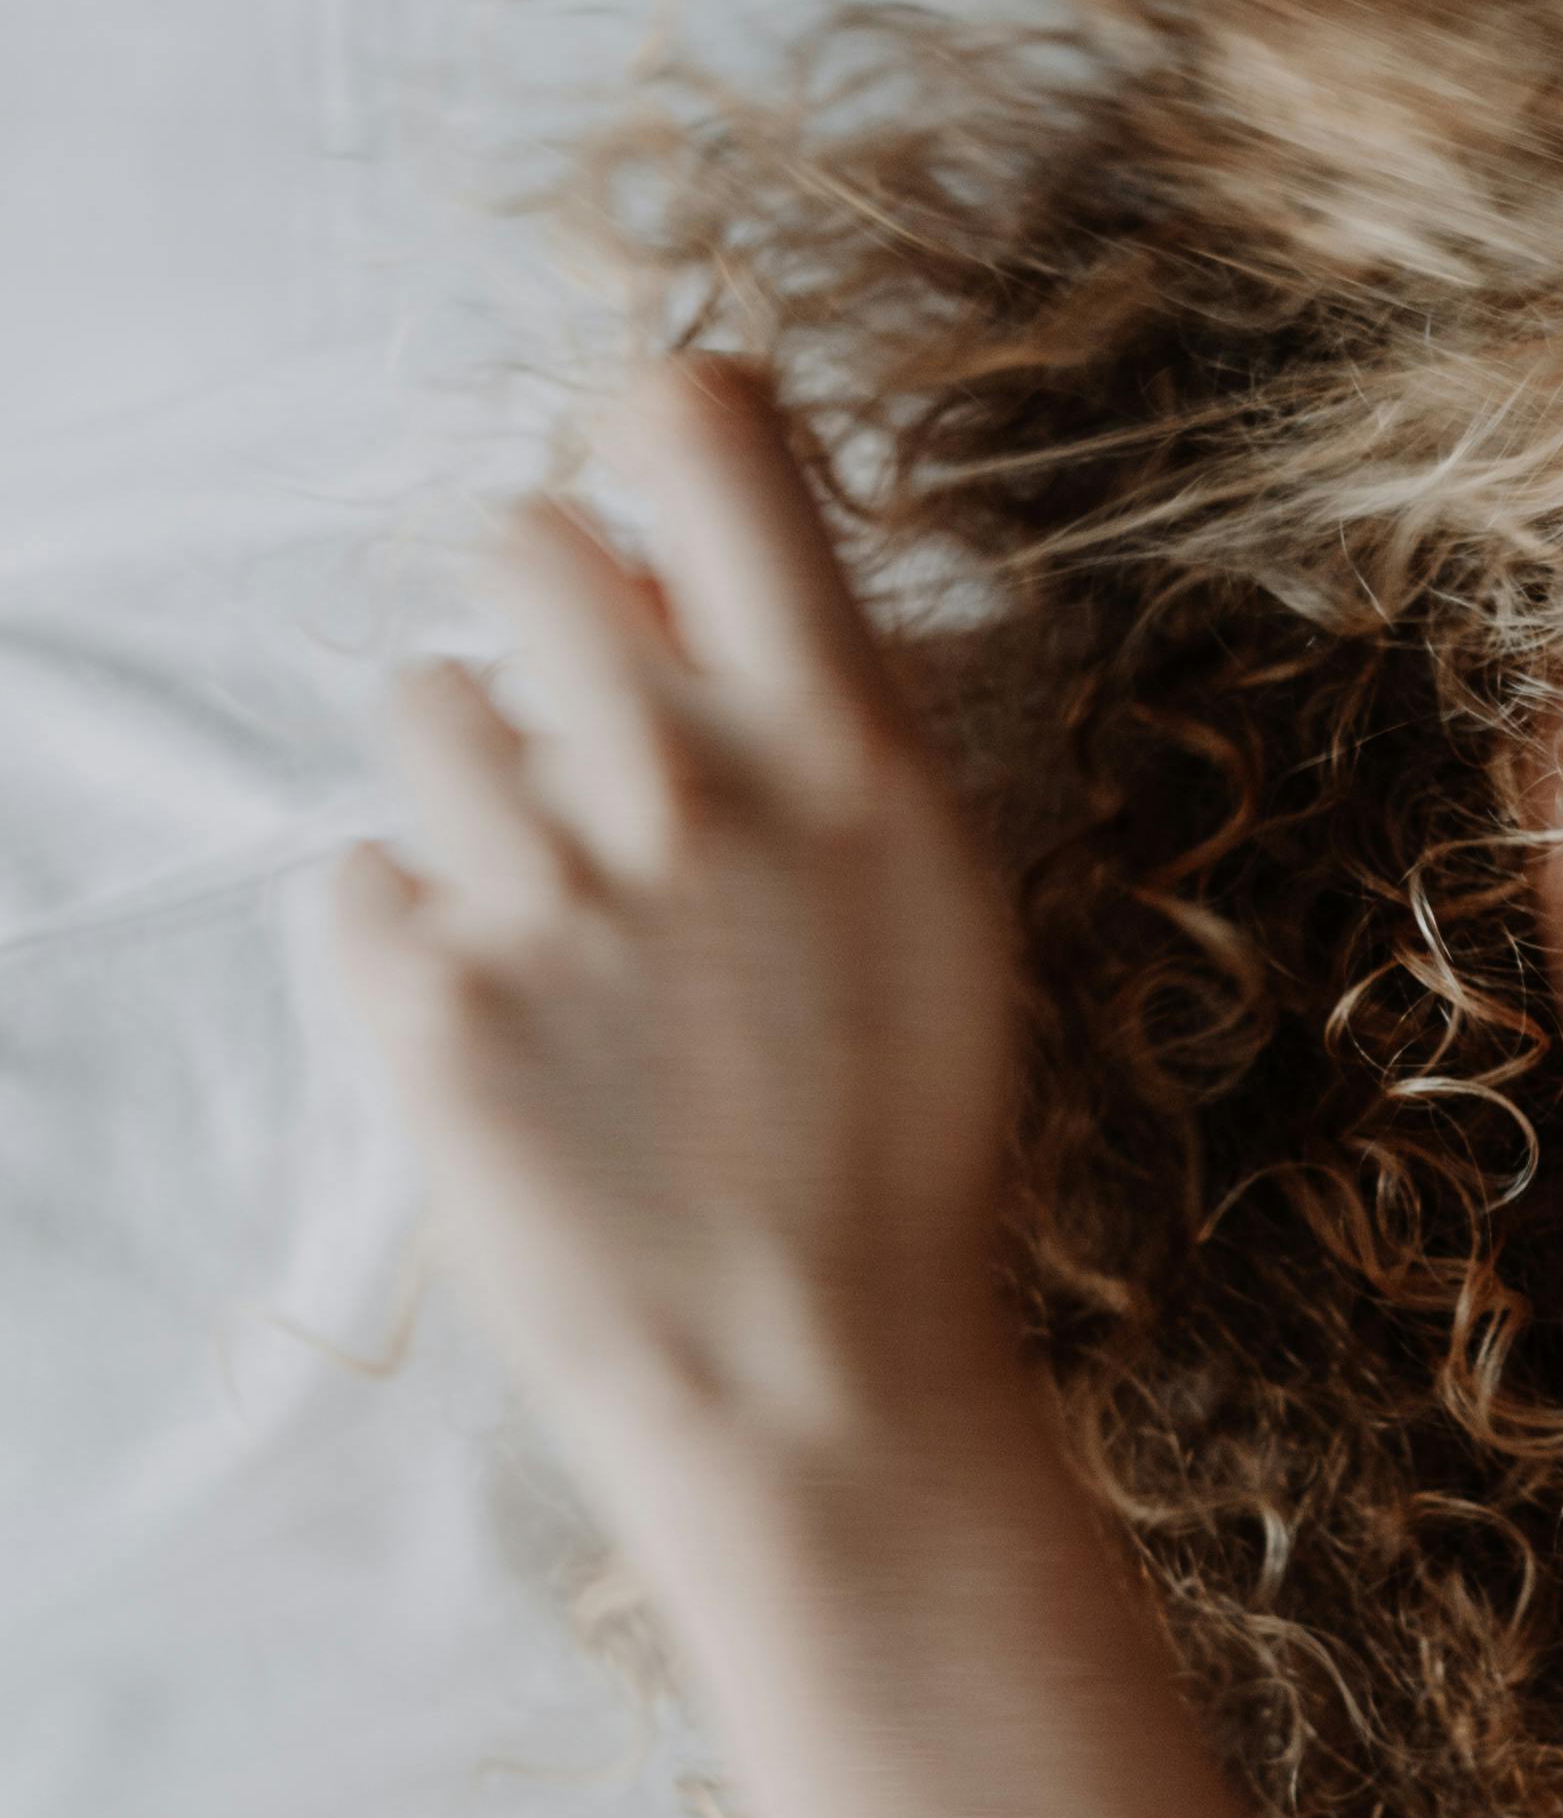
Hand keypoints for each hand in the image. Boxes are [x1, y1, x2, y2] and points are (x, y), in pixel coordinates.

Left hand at [328, 361, 1032, 1528]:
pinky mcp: (426, 1000)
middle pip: (524, 543)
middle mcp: (685, 783)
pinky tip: (515, 1026)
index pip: (704, 429)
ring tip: (559, 920)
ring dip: (474, 790)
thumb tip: (680, 584)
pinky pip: (366, 871)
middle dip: (546, 624)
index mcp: (841, 742)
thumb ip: (824, 727)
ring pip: (423, 705)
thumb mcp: (942, 905)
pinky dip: (419, 934)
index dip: (662, 432)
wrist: (823, 1388)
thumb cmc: (906, 1153)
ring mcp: (543, 891)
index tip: (659, 500)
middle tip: (595, 748)